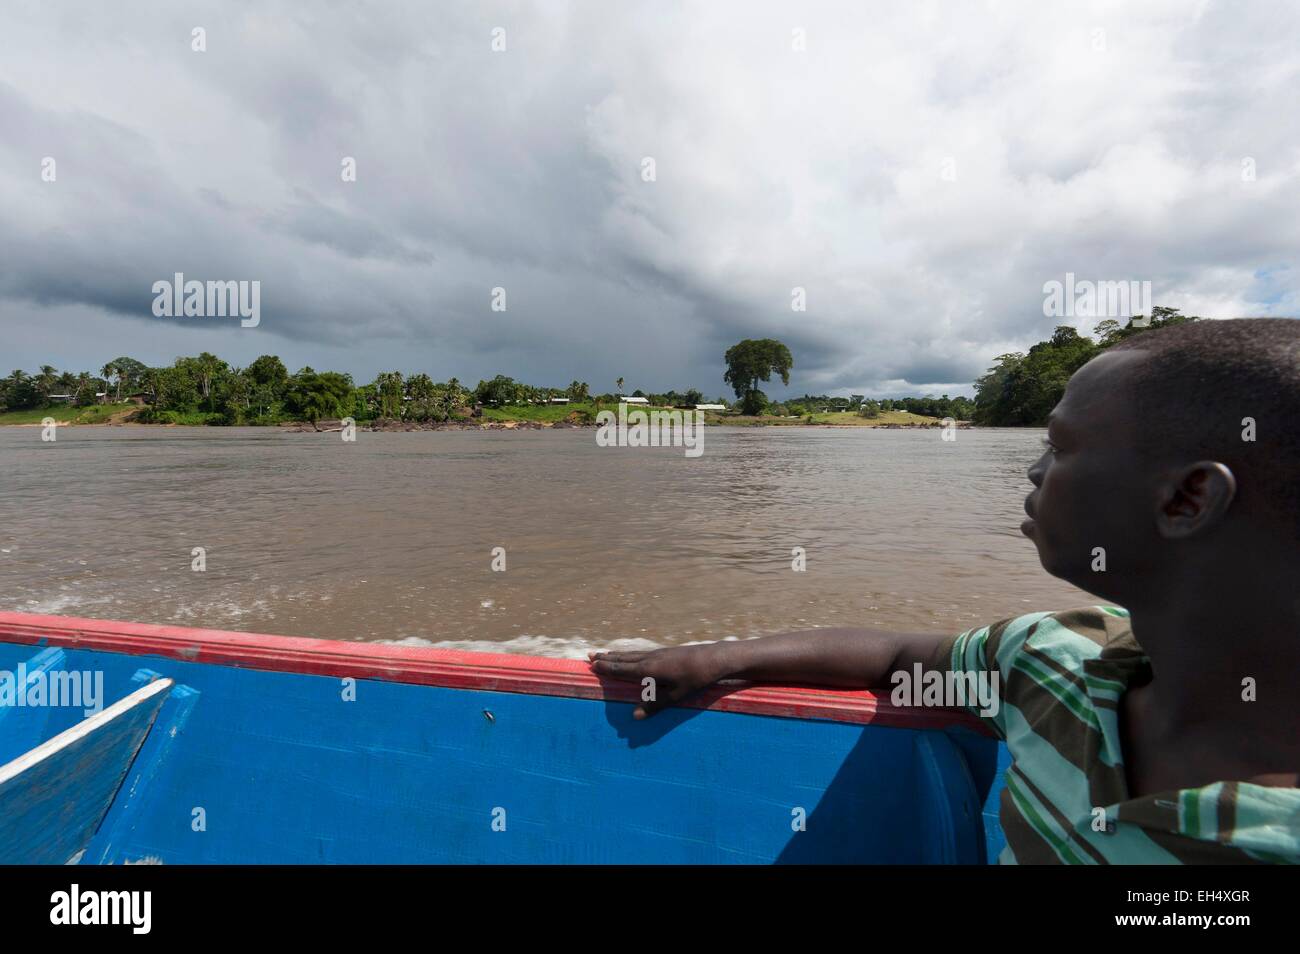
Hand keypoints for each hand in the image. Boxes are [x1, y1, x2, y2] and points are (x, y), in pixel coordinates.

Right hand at [587, 643, 730, 718]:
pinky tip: (631, 655)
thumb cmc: (695, 679)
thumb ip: (654, 705)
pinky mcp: (665, 652)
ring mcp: (657, 653)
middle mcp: (649, 658)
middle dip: (606, 658)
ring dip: (616, 654)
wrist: (713, 658)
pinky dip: (629, 653)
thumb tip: (634, 716)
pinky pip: (640, 653)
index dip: (606, 668)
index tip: (592, 665)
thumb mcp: (675, 696)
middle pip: (623, 658)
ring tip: (605, 653)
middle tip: (590, 655)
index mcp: (649, 670)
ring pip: (631, 654)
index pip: (622, 669)